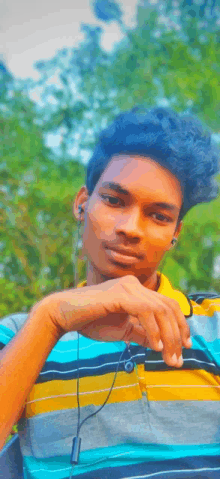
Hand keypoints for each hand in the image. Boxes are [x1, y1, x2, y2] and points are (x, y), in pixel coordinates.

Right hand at [42, 275, 190, 367]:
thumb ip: (141, 333)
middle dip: (177, 334)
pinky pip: (145, 312)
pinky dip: (154, 330)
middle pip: (168, 307)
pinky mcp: (120, 294)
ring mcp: (128, 287)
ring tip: (167, 357)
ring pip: (160, 310)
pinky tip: (155, 346)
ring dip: (168, 336)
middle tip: (178, 358)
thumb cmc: (90, 321)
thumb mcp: (122, 330)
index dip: (180, 325)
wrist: (63, 315)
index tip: (184, 346)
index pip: (167, 305)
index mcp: (137, 290)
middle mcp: (135, 285)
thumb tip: (161, 344)